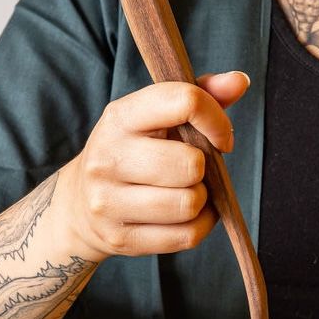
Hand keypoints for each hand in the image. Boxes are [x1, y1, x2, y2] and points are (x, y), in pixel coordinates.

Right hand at [58, 71, 249, 260]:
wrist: (79, 204)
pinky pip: (187, 236)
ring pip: (189, 203)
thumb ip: (198, 96)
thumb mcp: (154, 118)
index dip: (216, 120)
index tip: (220, 138)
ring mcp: (109, 201)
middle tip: (191, 171)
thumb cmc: (133, 153)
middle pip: (190, 164)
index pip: (183, 101)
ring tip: (185, 192)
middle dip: (202, 169)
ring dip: (201, 200)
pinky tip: (186, 216)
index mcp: (120, 116)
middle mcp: (107, 157)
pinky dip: (199, 226)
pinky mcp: (121, 238)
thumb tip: (240, 81)